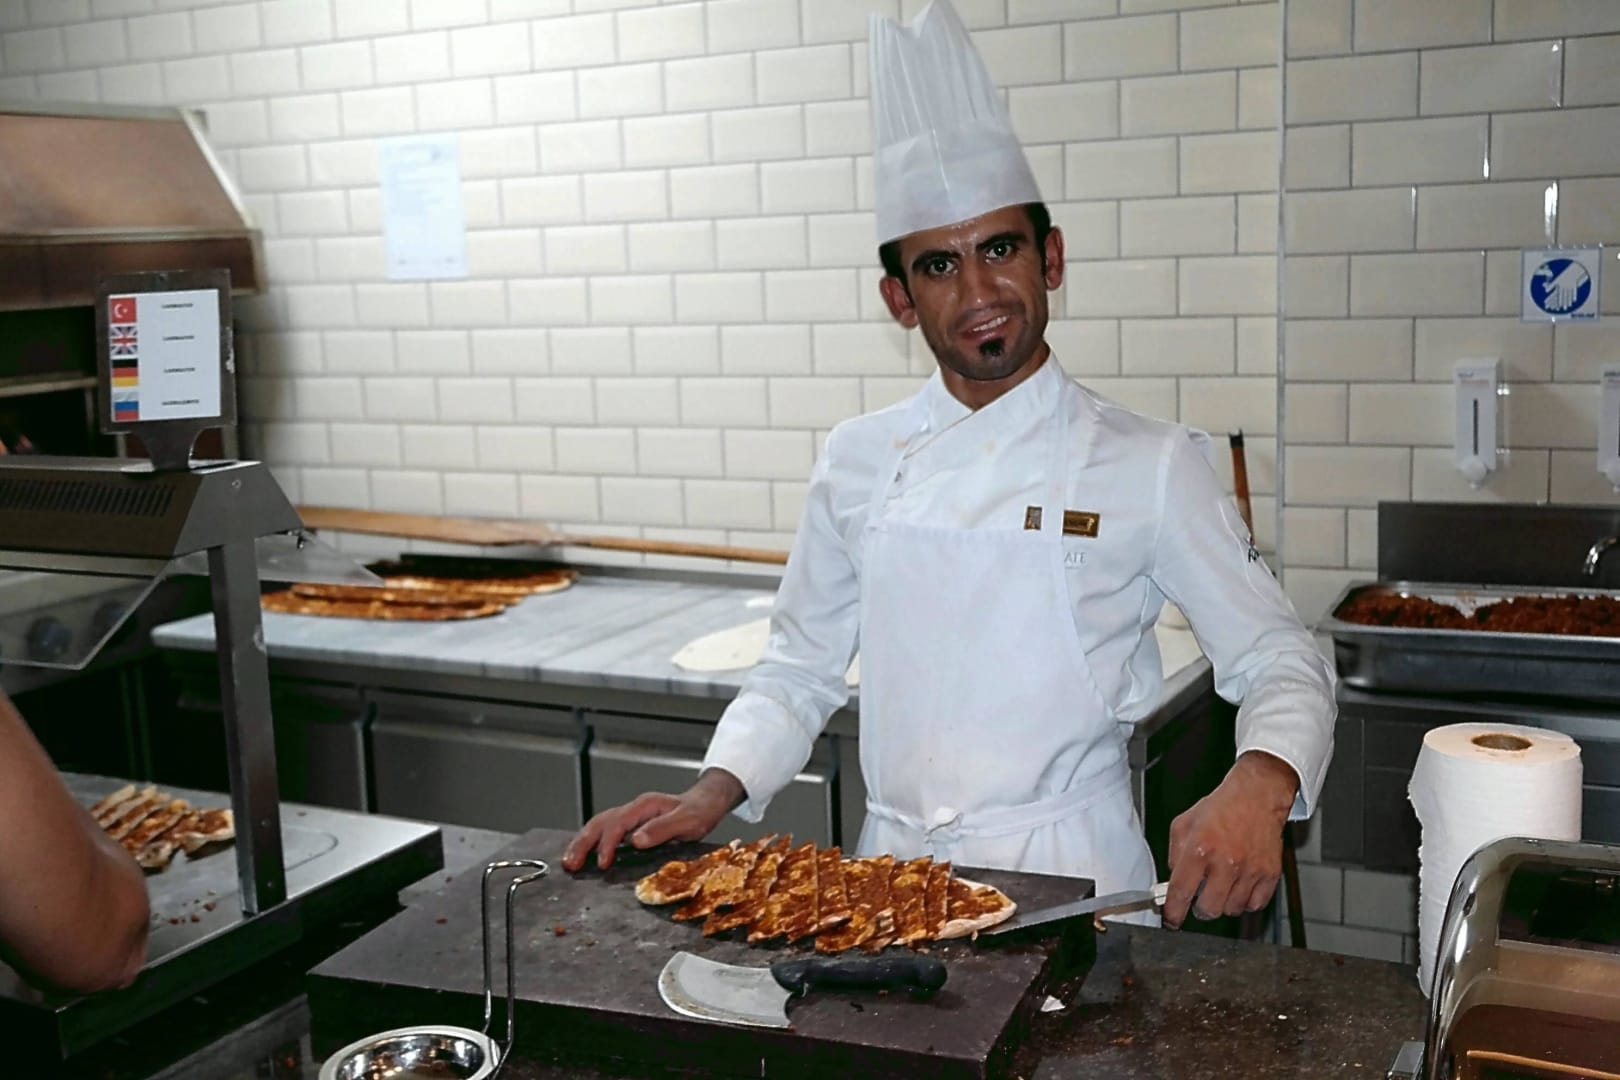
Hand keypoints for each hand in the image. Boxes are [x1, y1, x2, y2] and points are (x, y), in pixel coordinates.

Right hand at [561, 768, 743, 872]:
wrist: (705, 804)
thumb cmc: (698, 813)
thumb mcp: (688, 821)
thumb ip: (662, 829)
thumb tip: (636, 840)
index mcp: (644, 807)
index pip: (617, 823)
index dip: (607, 844)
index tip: (602, 863)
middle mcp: (634, 809)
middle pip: (600, 822)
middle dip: (583, 843)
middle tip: (570, 863)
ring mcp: (631, 816)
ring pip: (599, 825)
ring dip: (582, 843)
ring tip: (569, 861)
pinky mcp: (631, 825)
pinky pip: (606, 831)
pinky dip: (591, 843)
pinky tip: (583, 855)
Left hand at [1162, 751, 1297, 928]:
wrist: (1256, 796)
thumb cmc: (1221, 808)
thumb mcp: (1183, 824)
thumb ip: (1174, 856)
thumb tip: (1173, 883)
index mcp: (1199, 849)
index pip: (1181, 892)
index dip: (1173, 913)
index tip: (1172, 920)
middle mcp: (1225, 862)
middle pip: (1209, 910)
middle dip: (1200, 908)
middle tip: (1200, 896)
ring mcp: (1250, 870)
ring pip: (1232, 910)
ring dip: (1224, 902)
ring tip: (1223, 883)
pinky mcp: (1270, 874)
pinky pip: (1254, 904)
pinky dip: (1245, 900)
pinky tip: (1240, 884)